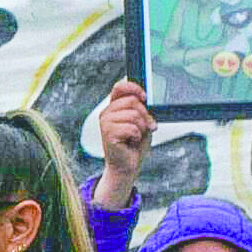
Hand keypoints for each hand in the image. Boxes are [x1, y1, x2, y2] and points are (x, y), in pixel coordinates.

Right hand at [95, 80, 153, 210]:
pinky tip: (131, 141)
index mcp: (115, 106)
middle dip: (145, 115)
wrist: (127, 165)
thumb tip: (145, 100)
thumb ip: (141, 109)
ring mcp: (105, 122)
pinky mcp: (107, 133)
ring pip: (133, 115)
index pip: (120, 86)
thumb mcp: (142, 122)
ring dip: (142, 127)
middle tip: (146, 126)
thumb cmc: (135, 143)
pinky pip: (131, 128)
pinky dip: (137, 136)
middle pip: (132, 101)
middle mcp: (107, 112)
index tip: (145, 97)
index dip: (134, 88)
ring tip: (136, 135)